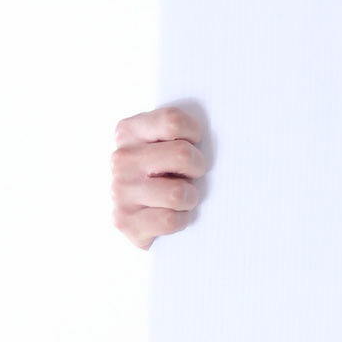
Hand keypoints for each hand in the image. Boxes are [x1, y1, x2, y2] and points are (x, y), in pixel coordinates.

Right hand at [111, 105, 207, 249]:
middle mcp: (121, 159)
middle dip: (197, 167)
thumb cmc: (164, 171)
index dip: (194, 133)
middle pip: (182, 154)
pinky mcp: (124, 221)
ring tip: (182, 197)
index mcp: (129, 131)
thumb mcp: (165, 142)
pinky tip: (172, 215)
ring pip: (178, 193)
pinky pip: (170, 220)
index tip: (194, 142)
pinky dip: (180, 220)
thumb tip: (221, 128)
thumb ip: (179, 132)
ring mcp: (120, 191)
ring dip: (189, 198)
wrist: (139, 213)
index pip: (173, 121)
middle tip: (192, 175)